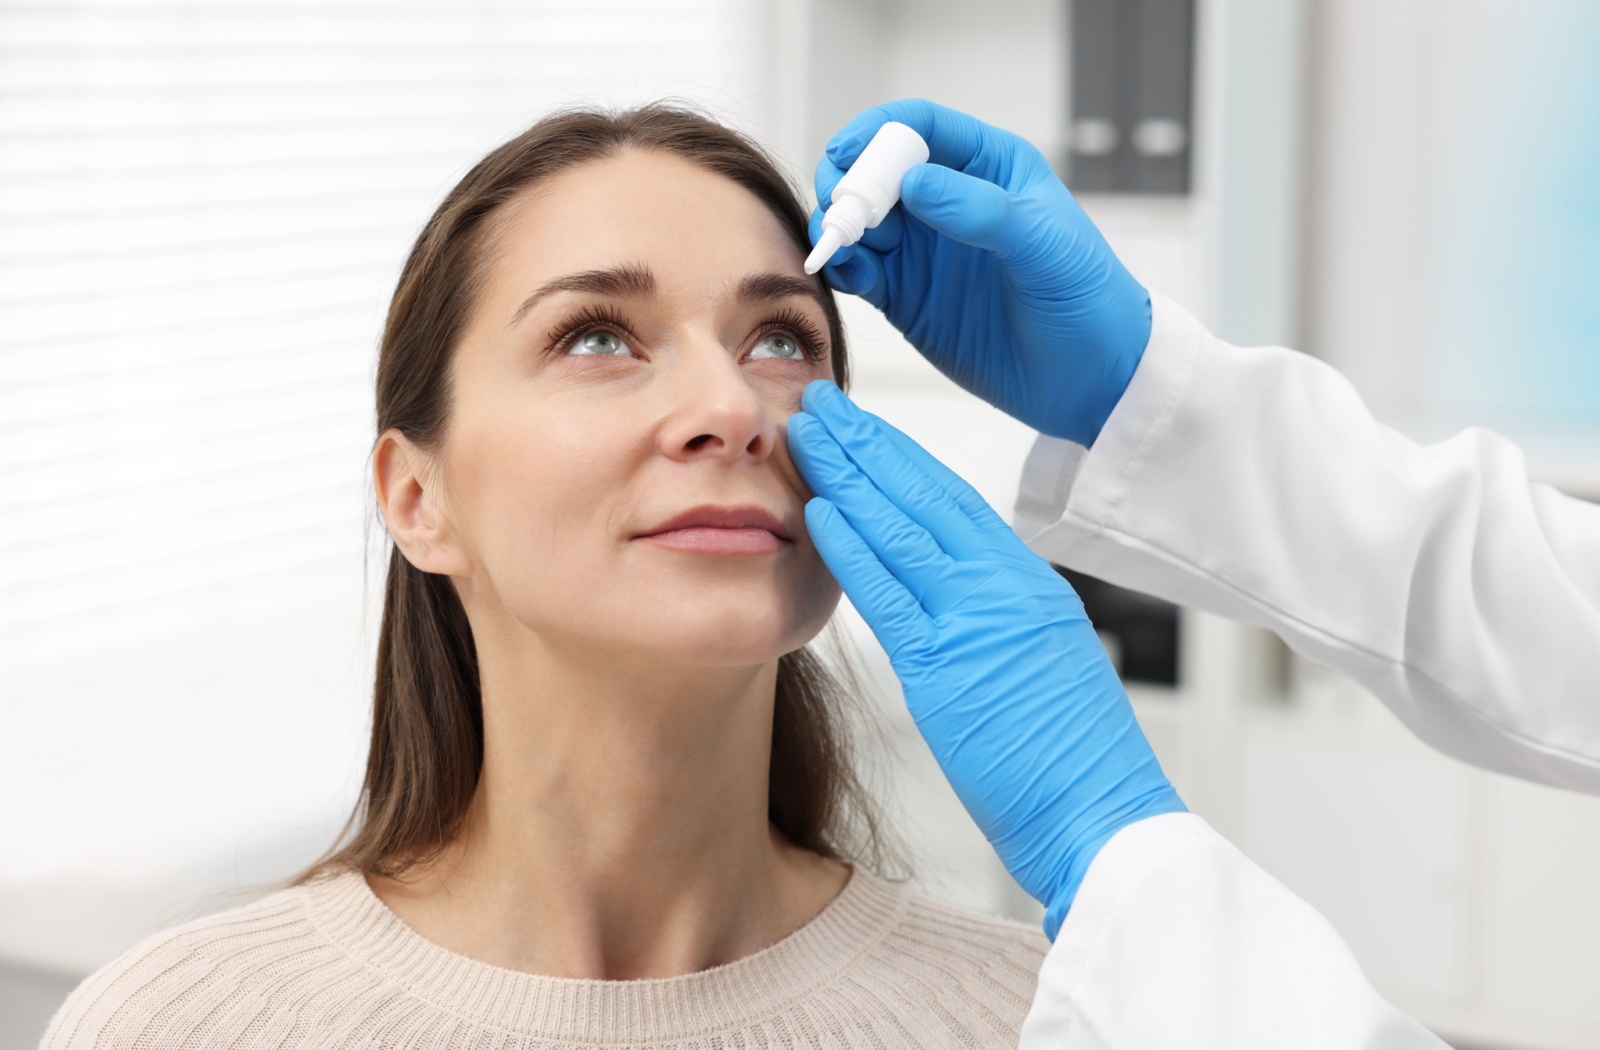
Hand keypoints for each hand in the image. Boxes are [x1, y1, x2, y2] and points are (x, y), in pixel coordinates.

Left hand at [788, 381, 1184, 935]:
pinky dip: (853, 547)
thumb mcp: (1041, 662)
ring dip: (848, 475)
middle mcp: (1006, 585)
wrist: (1103, 815)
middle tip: (821, 403)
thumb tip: (950, 602)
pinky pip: (891, 594)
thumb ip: (996, 619)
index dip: (901, 458)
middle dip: (868, 444)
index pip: (954, 500)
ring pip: (903, 528)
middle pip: (925, 495)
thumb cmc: (1071, 758)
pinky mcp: (949, 665)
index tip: (862, 428)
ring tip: (805, 433)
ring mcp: (979, 619)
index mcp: (1027, 583)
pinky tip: (820, 510)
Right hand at [813, 99, 1149, 446]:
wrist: (1091, 380)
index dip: (877, 131)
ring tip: (842, 244)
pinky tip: (846, 273)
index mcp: (989, 168)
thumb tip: (914, 183)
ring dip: (840, 225)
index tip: (848, 152)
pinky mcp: (906, 297)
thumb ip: (981, 211)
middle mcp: (949, 201)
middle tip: (840, 208)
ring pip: (861, 220)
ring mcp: (924, 250)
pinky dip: (842, 267)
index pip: (921, 127)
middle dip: (849, 180)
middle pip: (876, 169)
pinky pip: (859, 270)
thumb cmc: (1087, 301)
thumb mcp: (1045, 247)